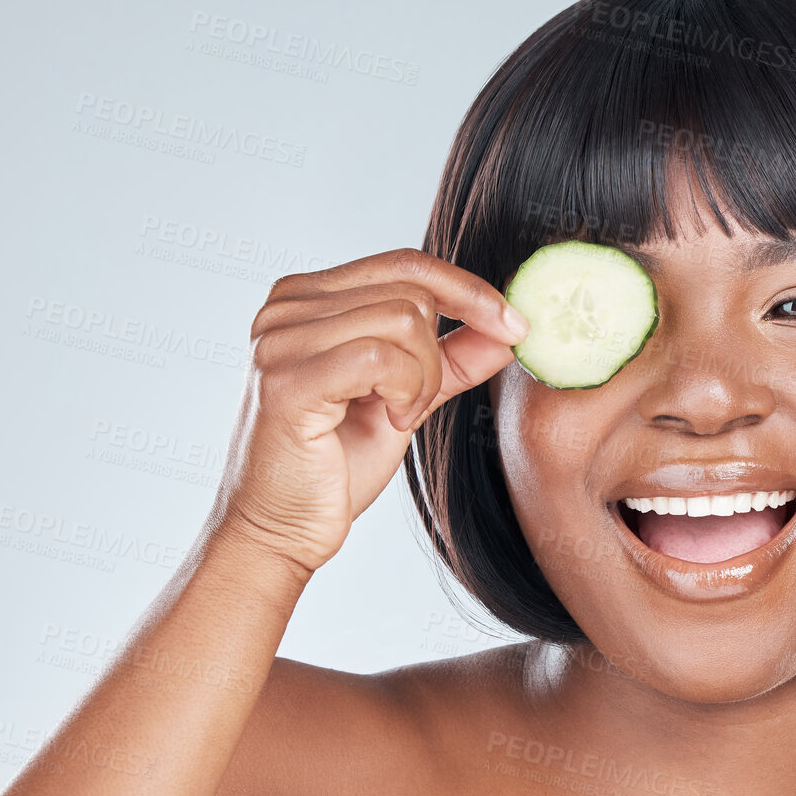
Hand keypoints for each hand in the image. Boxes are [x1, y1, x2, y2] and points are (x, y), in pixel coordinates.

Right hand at [207, 248, 528, 575]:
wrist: (280, 530)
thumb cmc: (333, 468)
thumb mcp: (406, 399)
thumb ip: (450, 359)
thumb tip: (509, 330)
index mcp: (306, 299)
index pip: (404, 264)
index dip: (467, 289)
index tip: (514, 325)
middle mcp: (284, 309)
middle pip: (409, 291)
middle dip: (436, 355)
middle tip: (414, 406)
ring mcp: (280, 341)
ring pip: (402, 320)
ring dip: (421, 379)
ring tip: (396, 417)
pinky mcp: (287, 381)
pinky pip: (380, 358)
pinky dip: (405, 392)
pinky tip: (390, 422)